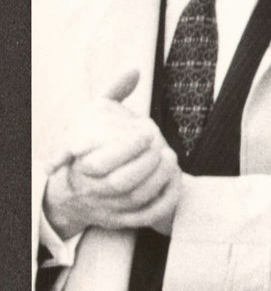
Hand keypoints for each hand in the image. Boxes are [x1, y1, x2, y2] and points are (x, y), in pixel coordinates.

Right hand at [44, 71, 183, 238]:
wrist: (74, 192)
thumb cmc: (90, 148)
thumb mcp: (92, 117)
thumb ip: (112, 93)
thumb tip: (133, 70)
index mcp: (81, 167)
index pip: (100, 163)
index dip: (128, 148)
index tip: (147, 131)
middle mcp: (92, 191)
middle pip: (121, 184)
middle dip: (147, 164)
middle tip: (163, 146)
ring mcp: (108, 208)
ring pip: (136, 200)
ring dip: (159, 179)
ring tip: (171, 158)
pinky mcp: (122, 221)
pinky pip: (147, 217)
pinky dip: (165, 201)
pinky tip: (176, 181)